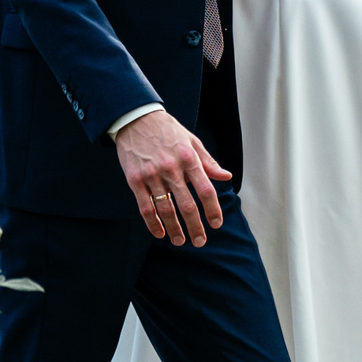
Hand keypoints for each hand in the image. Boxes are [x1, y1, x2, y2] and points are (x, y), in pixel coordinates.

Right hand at [113, 111, 230, 245]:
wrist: (136, 119)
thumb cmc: (168, 131)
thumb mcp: (193, 141)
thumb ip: (208, 162)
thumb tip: (226, 177)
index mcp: (189, 159)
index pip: (206, 190)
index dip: (213, 210)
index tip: (216, 224)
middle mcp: (171, 169)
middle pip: (187, 205)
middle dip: (195, 227)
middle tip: (200, 242)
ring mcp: (152, 176)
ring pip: (166, 209)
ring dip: (174, 229)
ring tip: (180, 241)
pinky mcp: (135, 180)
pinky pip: (145, 207)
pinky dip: (153, 223)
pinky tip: (160, 233)